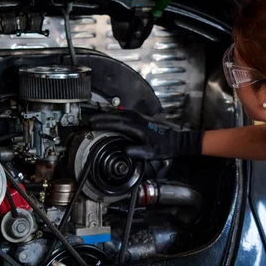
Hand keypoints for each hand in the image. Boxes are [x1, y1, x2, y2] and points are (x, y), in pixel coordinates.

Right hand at [88, 110, 203, 159]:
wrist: (176, 140)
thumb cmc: (165, 146)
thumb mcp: (153, 152)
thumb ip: (140, 152)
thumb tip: (126, 151)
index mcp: (138, 127)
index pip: (117, 123)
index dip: (104, 123)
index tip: (93, 124)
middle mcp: (137, 120)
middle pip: (115, 116)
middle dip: (101, 117)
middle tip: (89, 120)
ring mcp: (139, 118)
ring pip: (119, 113)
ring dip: (107, 115)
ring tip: (96, 118)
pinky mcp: (140, 119)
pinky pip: (124, 114)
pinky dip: (115, 115)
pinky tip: (110, 118)